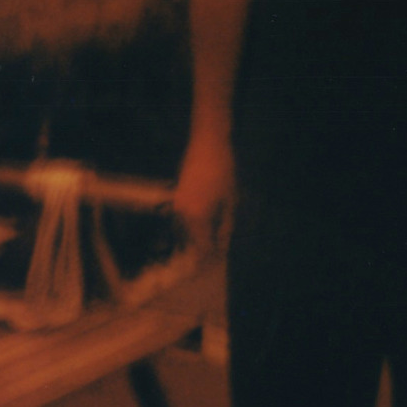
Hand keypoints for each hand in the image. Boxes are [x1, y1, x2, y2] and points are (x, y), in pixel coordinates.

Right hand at [173, 131, 234, 251]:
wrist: (207, 143)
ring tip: (208, 242)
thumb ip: (224, 225)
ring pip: (183, 231)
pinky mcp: (176, 196)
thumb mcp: (229, 199)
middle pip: (189, 241)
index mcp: (196, 217)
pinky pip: (181, 219)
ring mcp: (176, 204)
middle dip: (201, 249)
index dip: (210, 257)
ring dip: (194, 239)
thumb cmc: (223, 170)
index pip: (201, 247)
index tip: (216, 263)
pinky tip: (202, 225)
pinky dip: (190, 225)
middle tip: (213, 254)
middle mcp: (182, 214)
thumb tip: (221, 244)